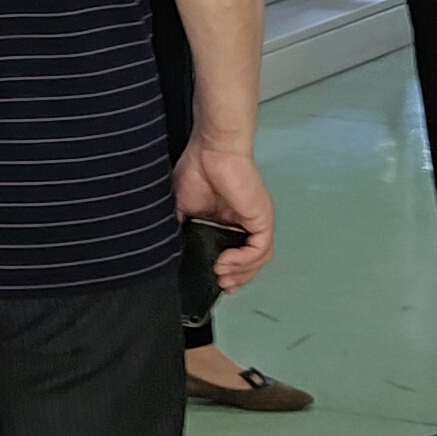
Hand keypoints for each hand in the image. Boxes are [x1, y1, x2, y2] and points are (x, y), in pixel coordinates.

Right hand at [171, 134, 271, 283]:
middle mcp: (244, 224)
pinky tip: (225, 261)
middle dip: (236, 279)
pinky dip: (244, 261)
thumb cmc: (197, 172)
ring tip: (220, 274)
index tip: (213, 283)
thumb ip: (181, 231)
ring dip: (240, 273)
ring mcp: (255, 222)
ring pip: (257, 260)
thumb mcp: (181, 208)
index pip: (234, 257)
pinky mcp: (262, 219)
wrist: (211, 152)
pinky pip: (260, 249)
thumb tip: (174, 254)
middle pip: (249, 263)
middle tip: (219, 284)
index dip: (228, 274)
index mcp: (226, 222)